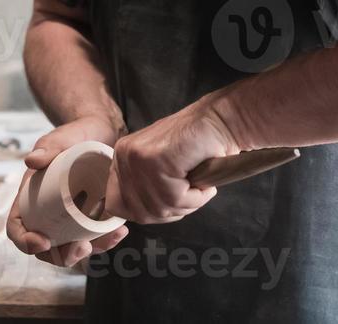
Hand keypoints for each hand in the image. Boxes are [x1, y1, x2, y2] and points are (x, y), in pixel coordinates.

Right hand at [7, 115, 128, 267]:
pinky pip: (94, 236)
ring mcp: (70, 217)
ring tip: (109, 239)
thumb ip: (47, 147)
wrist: (102, 131)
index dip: (24, 241)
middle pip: (46, 247)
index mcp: (30, 197)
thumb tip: (32, 160)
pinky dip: (106, 239)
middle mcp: (48, 212)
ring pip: (72, 246)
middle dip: (61, 256)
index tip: (42, 243)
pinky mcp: (91, 217)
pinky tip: (120, 231)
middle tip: (81, 248)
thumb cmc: (75, 134)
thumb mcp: (59, 138)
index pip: (17, 226)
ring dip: (88, 252)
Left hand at [103, 99, 239, 223]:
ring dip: (186, 205)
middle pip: (138, 212)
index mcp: (121, 158)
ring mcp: (138, 158)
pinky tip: (205, 185)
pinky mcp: (156, 161)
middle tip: (190, 197)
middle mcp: (124, 156)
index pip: (116, 205)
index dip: (144, 214)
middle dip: (169, 213)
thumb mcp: (162, 168)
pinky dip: (196, 198)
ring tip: (201, 188)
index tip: (169, 206)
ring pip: (158, 208)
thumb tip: (138, 216)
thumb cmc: (198, 145)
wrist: (221, 120)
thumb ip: (146, 187)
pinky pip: (175, 199)